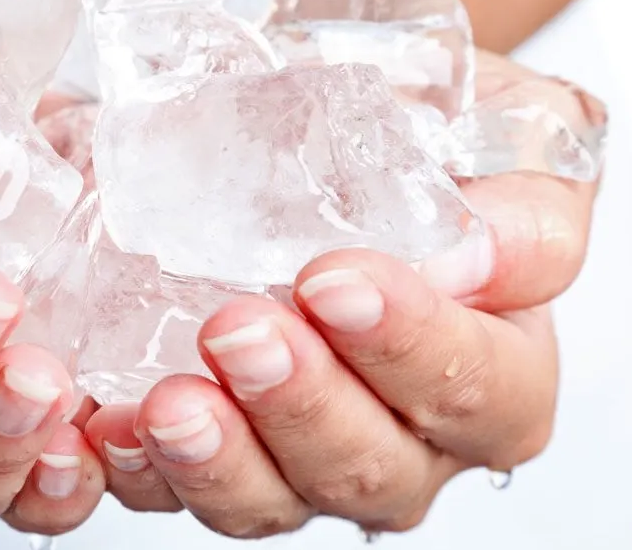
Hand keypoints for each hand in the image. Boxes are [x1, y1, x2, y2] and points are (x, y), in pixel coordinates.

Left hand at [84, 52, 599, 537]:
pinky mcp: (215, 453)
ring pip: (272, 501)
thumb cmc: (429, 141)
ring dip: (218, 458)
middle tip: (240, 330)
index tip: (335, 281)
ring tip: (168, 402)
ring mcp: (301, 456)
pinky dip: (137, 465)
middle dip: (301, 405)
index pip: (484, 391)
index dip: (414, 348)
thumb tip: (483, 255)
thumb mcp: (507, 139)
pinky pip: (173, 490)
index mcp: (495, 368)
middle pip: (372, 468)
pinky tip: (106, 423)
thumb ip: (525, 201)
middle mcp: (404, 436)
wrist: (328, 131)